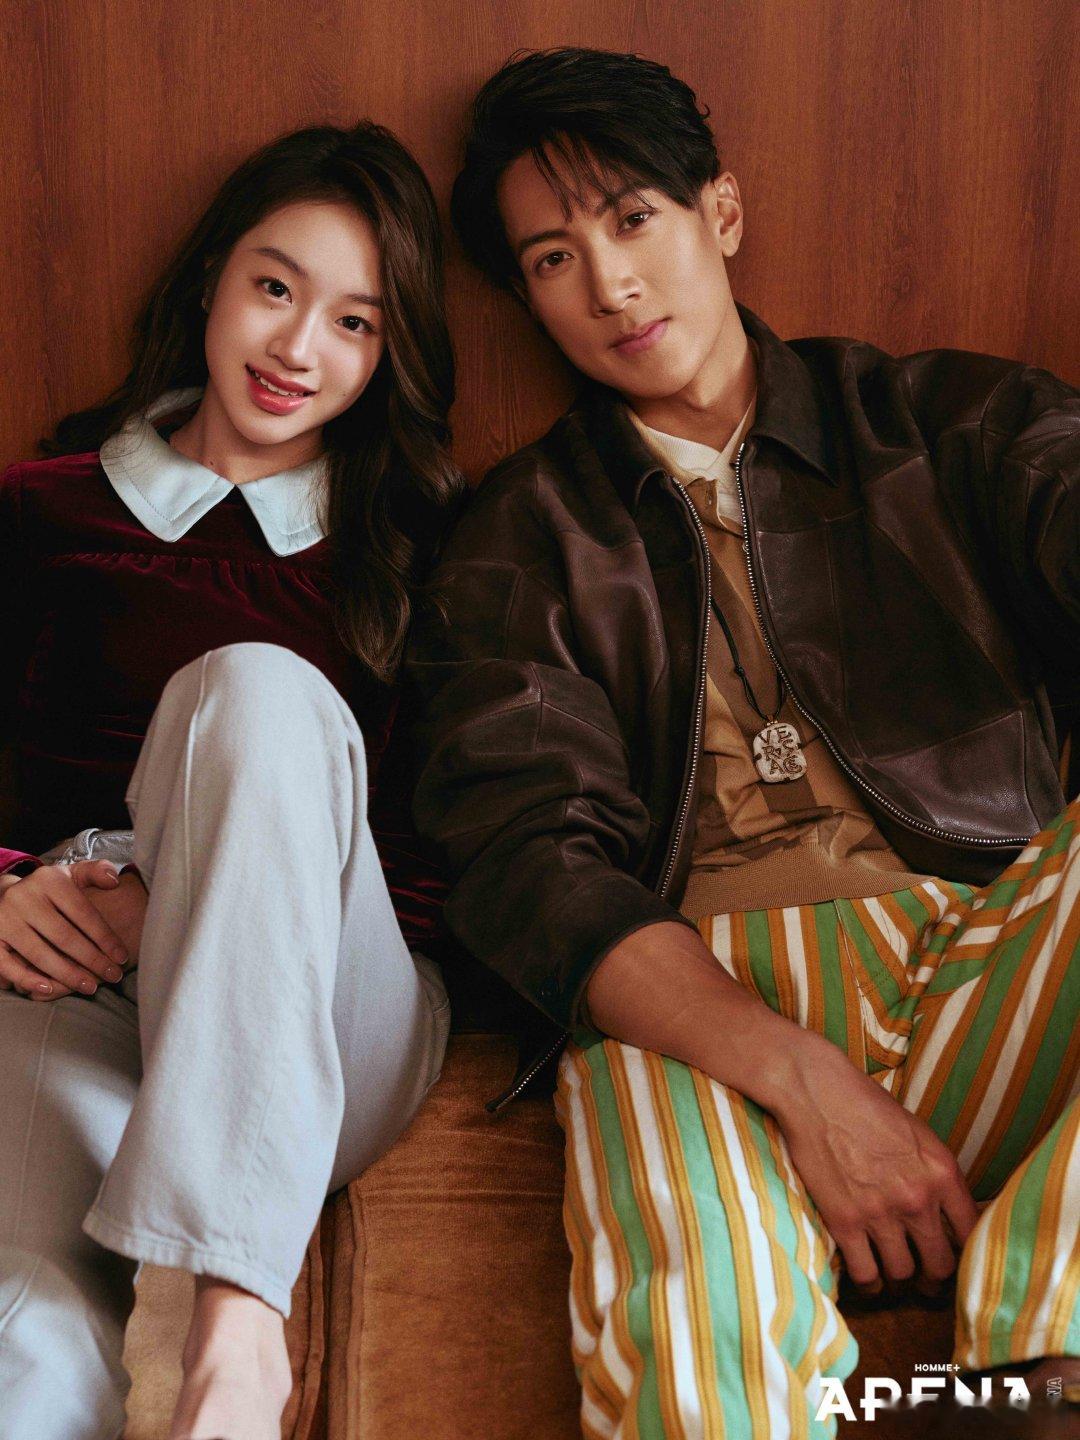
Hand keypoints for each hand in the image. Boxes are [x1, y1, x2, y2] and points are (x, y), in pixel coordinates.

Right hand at [0, 861, 130, 999]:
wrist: (1, 896)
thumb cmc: (48, 891)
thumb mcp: (71, 874)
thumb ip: (96, 872)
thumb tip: (114, 880)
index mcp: (49, 880)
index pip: (83, 913)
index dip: (105, 937)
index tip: (122, 957)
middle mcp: (24, 898)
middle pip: (64, 936)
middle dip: (92, 960)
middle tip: (113, 976)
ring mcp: (4, 919)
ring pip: (40, 954)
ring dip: (67, 974)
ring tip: (90, 987)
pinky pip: (7, 964)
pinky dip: (28, 978)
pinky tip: (49, 989)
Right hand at [774, 1033, 979, 1293]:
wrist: (815, 1090)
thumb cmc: (865, 1104)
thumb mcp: (918, 1133)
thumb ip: (936, 1174)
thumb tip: (950, 1212)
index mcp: (941, 1172)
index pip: (972, 1234)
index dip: (966, 1255)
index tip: (956, 1259)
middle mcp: (917, 1198)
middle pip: (940, 1264)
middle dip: (935, 1278)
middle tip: (927, 1281)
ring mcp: (879, 1212)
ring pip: (902, 1273)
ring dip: (899, 1280)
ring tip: (895, 1278)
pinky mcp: (843, 1221)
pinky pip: (865, 1274)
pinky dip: (869, 1284)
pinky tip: (869, 1279)